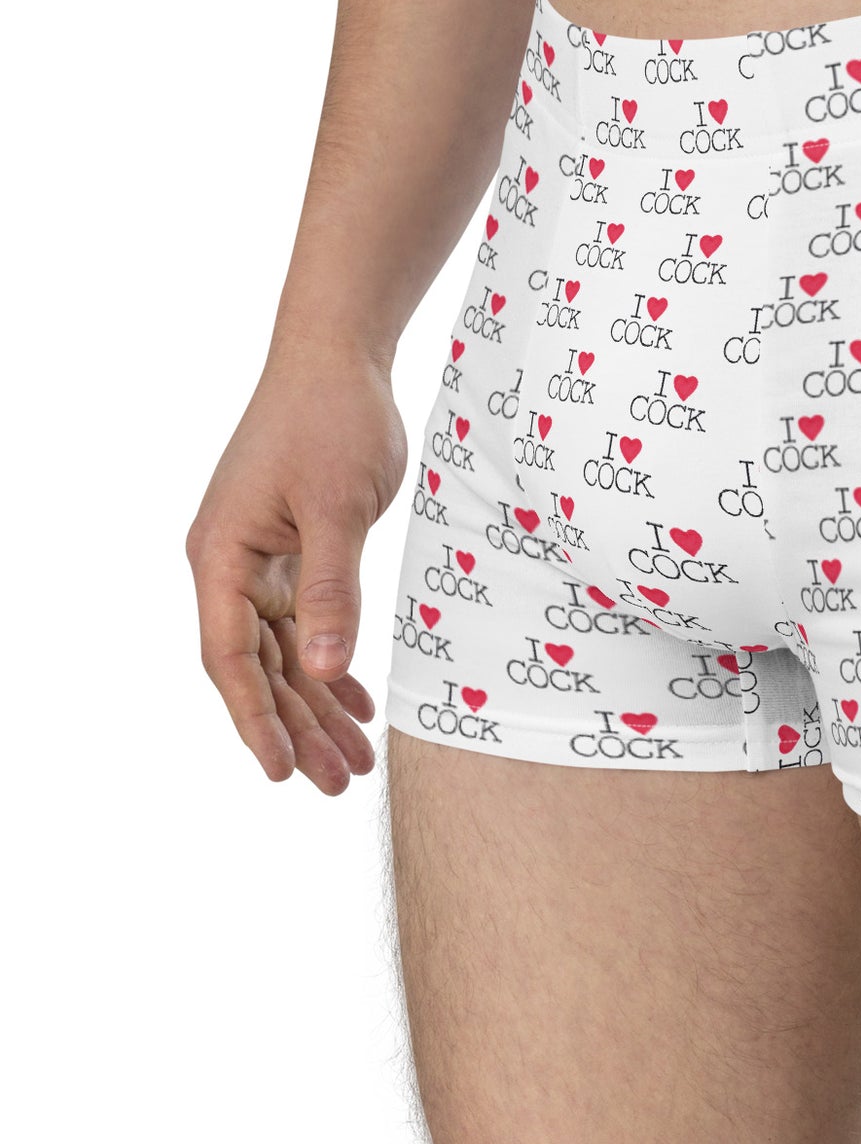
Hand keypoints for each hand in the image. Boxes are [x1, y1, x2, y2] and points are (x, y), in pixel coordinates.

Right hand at [186, 343, 409, 793]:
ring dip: (317, 706)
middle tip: (339, 783)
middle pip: (259, 669)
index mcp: (222, 558)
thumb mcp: (339, 506)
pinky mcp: (292, 551)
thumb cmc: (333, 420)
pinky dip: (330, 663)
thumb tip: (320, 668)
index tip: (281, 774)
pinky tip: (354, 701)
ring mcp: (259, 560)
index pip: (232, 661)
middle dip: (298, 729)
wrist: (337, 359)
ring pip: (284, 653)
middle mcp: (230, 566)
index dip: (256, 722)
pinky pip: (304, 624)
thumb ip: (332, 587)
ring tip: (354, 761)